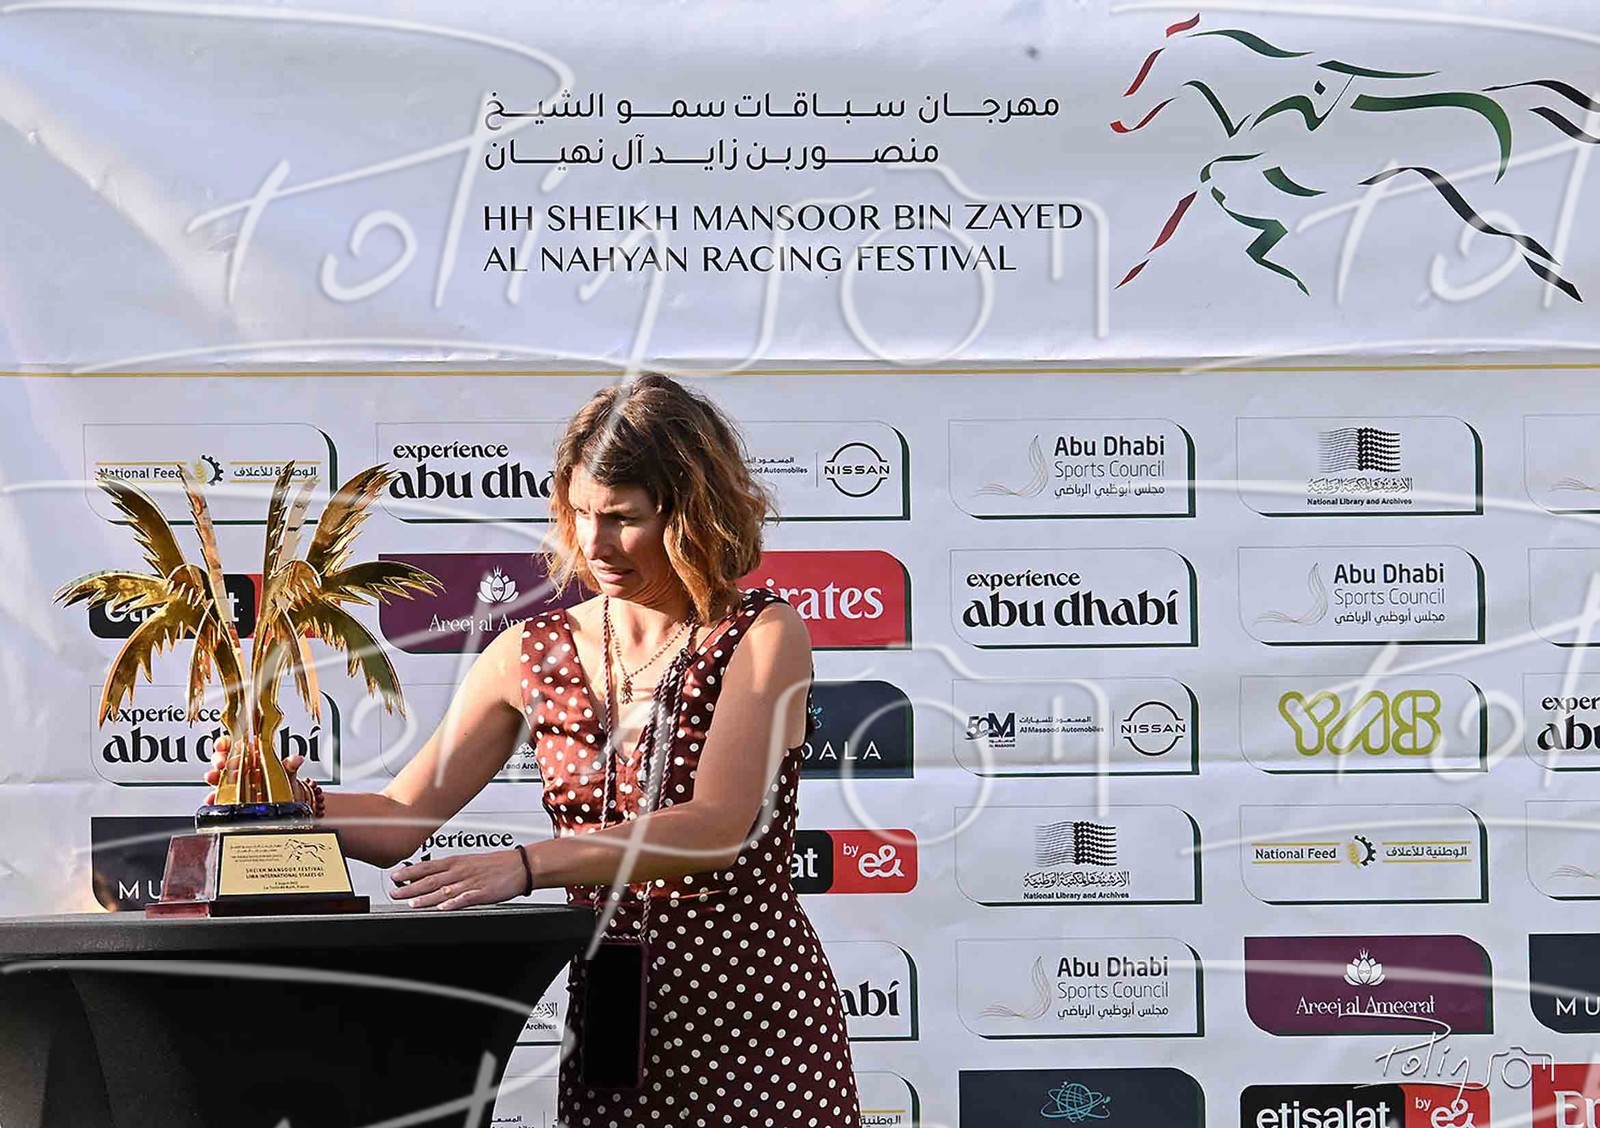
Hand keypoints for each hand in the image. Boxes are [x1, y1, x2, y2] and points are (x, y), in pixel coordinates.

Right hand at [201, 735, 306, 805]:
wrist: (287, 806)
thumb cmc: (287, 787)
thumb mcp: (288, 776)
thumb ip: (290, 767)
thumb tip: (296, 759)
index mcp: (256, 757)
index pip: (237, 743)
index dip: (228, 742)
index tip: (223, 745)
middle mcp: (244, 768)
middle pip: (225, 758)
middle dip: (220, 759)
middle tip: (221, 763)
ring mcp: (237, 784)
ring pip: (220, 776)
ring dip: (214, 776)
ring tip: (213, 778)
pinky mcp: (232, 799)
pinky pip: (220, 796)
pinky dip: (215, 797)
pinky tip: (213, 798)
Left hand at [388, 849, 528, 910]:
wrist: (520, 865)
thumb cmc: (496, 864)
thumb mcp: (469, 861)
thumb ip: (449, 870)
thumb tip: (429, 876)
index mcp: (457, 862)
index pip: (428, 866)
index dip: (410, 872)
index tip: (395, 876)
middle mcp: (461, 871)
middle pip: (431, 880)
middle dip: (411, 887)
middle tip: (395, 892)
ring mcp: (471, 882)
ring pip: (445, 890)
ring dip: (426, 897)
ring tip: (411, 903)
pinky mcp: (484, 893)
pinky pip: (466, 898)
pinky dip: (454, 903)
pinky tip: (443, 907)